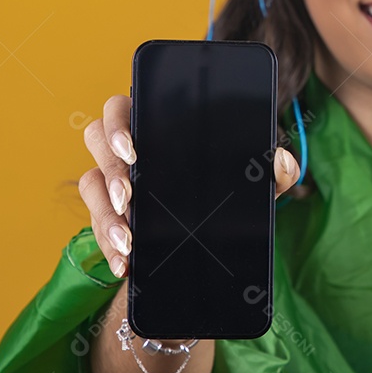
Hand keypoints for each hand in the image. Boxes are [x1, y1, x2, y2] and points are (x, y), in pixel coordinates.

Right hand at [78, 94, 300, 278]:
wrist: (213, 238)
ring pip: (90, 185)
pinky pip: (95, 224)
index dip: (118, 125)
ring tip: (129, 242)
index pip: (122, 108)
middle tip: (127, 198)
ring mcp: (112, 180)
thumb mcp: (254, 183)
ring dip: (105, 215)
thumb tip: (281, 160)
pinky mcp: (108, 214)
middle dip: (109, 171)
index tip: (132, 150)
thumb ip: (274, 171)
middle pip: (95, 140)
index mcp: (157, 124)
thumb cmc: (228, 191)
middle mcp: (127, 147)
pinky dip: (107, 246)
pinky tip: (124, 264)